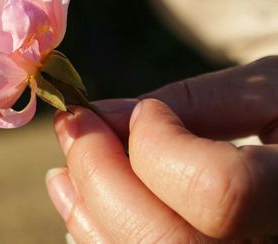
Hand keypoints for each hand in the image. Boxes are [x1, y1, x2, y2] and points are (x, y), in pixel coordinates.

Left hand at [46, 56, 277, 241]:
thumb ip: (194, 102)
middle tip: (73, 127)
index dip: (162, 147)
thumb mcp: (273, 91)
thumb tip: (102, 116)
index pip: (218, 193)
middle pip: (162, 241)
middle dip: (100, 175)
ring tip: (64, 168)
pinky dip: (98, 236)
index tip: (149, 113)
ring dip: (87, 210)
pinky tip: (83, 203)